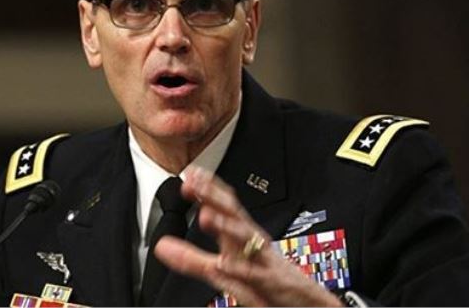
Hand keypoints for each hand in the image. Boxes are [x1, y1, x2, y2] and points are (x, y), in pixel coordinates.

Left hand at [154, 167, 342, 306]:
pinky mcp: (272, 285)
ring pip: (246, 240)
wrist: (307, 304)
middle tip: (195, 183)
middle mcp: (253, 244)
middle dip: (215, 197)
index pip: (225, 206)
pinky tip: (224, 264)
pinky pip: (255, 276)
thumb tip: (161, 246)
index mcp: (241, 237)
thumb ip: (192, 259)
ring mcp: (264, 262)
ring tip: (206, 216)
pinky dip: (240, 269)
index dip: (207, 189)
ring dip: (226, 227)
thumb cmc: (266, 283)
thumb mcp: (224, 270)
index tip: (189, 174)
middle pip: (234, 214)